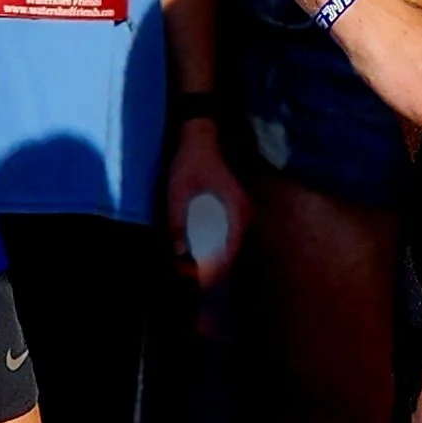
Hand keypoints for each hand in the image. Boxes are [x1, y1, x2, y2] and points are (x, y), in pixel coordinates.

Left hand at [166, 122, 251, 287]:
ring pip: (228, 247)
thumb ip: (178, 220)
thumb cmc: (191, 162)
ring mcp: (239, 215)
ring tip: (189, 272)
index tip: (196, 283)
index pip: (230, 251)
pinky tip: (195, 255)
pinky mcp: (232, 213)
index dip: (214, 271)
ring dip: (210, 262)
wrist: (201, 139)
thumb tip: (178, 252)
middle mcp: (244, 216)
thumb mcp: (179, 190)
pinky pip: (225, 238)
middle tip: (187, 281)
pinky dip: (211, 250)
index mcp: (237, 211)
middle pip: (230, 253)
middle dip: (210, 270)